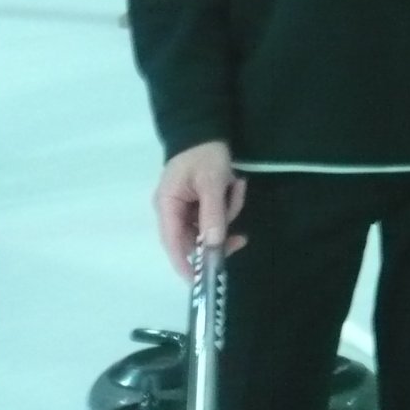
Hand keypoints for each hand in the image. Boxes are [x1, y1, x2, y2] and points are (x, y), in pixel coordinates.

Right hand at [153, 140, 246, 280]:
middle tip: (242, 238)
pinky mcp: (200, 201)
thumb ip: (212, 213)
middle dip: (219, 234)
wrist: (206, 128)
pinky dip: (228, 203)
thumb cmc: (204, 154)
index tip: (199, 281)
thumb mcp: (211, 182)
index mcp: (167, 207)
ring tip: (234, 185)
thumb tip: (212, 244)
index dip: (185, 264)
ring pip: (210, 226)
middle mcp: (172, 211)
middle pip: (195, 238)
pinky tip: (233, 183)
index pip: (172, 244)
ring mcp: (186, 207)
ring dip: (227, 211)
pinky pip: (216, 213)